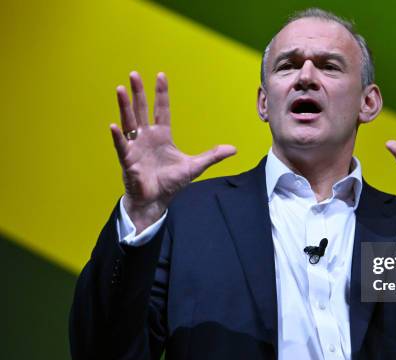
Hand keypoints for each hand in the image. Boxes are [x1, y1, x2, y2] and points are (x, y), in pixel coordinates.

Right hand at [110, 72, 236, 232]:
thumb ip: (212, 156)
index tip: (161, 75)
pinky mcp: (128, 160)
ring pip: (128, 122)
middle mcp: (146, 137)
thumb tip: (234, 149)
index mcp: (162, 135)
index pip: (162, 110)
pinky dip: (118, 137)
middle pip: (142, 110)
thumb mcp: (195, 166)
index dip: (161, 93)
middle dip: (138, 92)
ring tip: (120, 89)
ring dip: (125, 106)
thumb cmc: (171, 182)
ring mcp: (135, 147)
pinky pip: (122, 146)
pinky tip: (113, 126)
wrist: (156, 201)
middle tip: (134, 74)